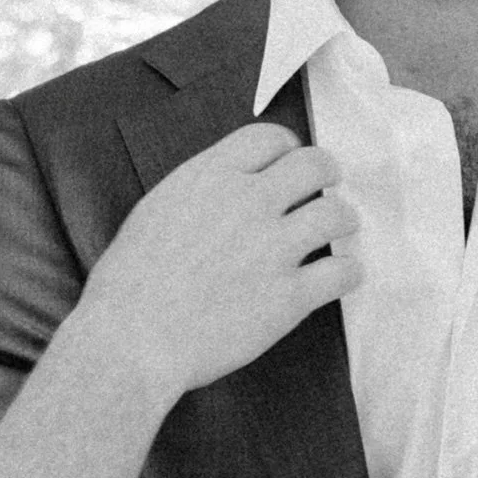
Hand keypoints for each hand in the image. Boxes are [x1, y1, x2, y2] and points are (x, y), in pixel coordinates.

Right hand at [81, 123, 358, 400]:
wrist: (132, 340)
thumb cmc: (129, 285)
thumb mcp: (156, 211)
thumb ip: (201, 192)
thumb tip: (229, 187)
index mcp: (209, 177)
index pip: (269, 137)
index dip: (287, 149)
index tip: (289, 163)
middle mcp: (247, 203)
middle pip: (314, 164)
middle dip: (326, 173)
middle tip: (327, 189)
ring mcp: (273, 249)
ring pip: (337, 213)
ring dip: (343, 220)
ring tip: (338, 231)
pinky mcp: (290, 296)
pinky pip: (344, 271)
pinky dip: (348, 272)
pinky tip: (338, 277)